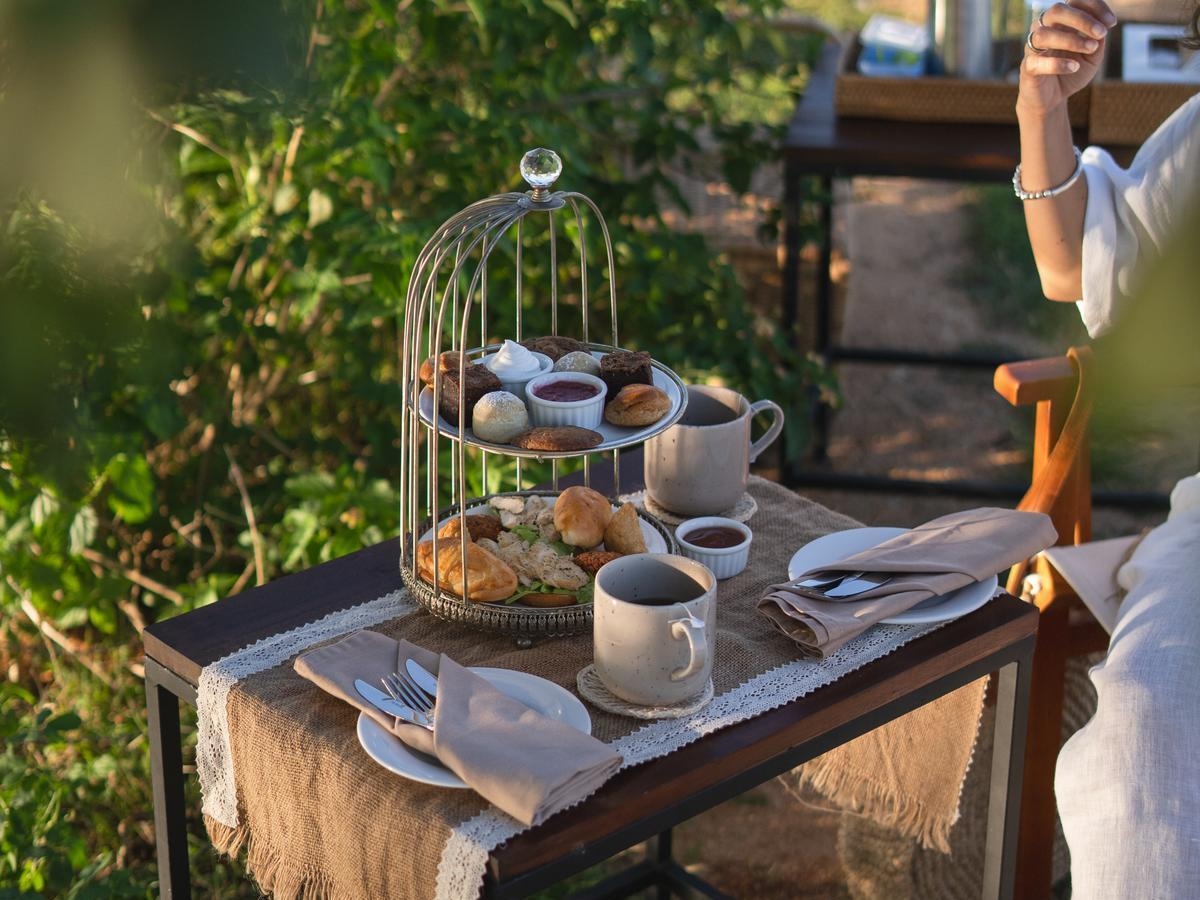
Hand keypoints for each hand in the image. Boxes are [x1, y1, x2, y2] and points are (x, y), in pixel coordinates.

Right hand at [1017, 0, 1118, 116]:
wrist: (1052, 99)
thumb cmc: (1072, 71)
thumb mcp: (1092, 55)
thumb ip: (1097, 40)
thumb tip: (1102, 26)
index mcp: (1061, 22)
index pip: (1074, 2)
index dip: (1094, 7)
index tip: (1112, 22)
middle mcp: (1044, 30)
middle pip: (1056, 11)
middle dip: (1082, 19)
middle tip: (1101, 33)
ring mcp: (1032, 49)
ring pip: (1043, 34)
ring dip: (1071, 40)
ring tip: (1091, 49)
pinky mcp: (1027, 68)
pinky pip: (1037, 62)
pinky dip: (1058, 64)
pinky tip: (1074, 68)